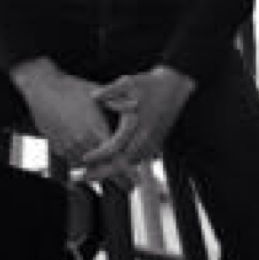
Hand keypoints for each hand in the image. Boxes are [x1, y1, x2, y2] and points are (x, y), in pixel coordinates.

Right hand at [11, 57, 138, 189]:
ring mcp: (68, 146)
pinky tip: (86, 154)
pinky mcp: (57, 147)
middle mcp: (82, 142)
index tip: (136, 181)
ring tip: (107, 170)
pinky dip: (81, 161)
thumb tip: (135, 105)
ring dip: (96, 169)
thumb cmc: (70, 88)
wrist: (42, 88)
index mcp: (95, 130)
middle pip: (102, 168)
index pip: (114, 158)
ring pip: (86, 167)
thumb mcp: (96, 93)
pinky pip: (72, 160)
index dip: (127, 172)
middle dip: (115, 177)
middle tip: (127, 186)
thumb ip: (116, 103)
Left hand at [82, 66, 195, 182]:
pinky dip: (124, 165)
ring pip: (130, 164)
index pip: (115, 147)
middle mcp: (145, 138)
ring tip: (93, 174)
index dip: (99, 155)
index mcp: (136, 124)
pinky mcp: (156, 143)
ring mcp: (152, 142)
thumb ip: (110, 91)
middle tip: (84, 177)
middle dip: (102, 172)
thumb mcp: (128, 82)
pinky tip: (112, 166)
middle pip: (121, 163)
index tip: (84, 158)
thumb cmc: (149, 83)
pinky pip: (138, 160)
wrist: (175, 86)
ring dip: (112, 171)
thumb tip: (94, 96)